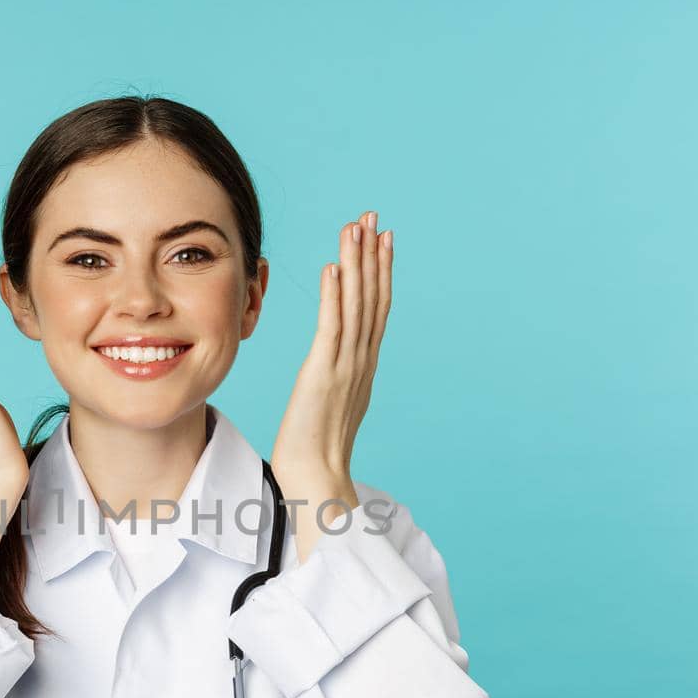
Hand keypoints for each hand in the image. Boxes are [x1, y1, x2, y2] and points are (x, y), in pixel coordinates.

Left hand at [268, 210, 392, 558]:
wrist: (317, 481)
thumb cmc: (315, 454)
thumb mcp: (329, 406)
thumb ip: (335, 382)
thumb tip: (332, 372)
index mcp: (363, 368)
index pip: (375, 309)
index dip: (380, 272)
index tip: (383, 239)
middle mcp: (361, 362)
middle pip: (372, 298)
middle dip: (374, 255)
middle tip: (375, 216)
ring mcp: (345, 367)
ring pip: (355, 305)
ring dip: (357, 263)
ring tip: (356, 227)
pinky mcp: (324, 374)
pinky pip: (332, 327)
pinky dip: (336, 295)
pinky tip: (335, 267)